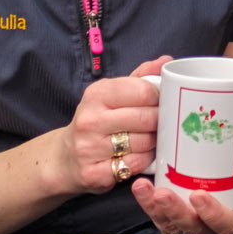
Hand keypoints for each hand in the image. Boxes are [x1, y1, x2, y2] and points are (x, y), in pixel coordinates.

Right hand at [57, 58, 168, 193]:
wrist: (66, 157)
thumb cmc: (97, 121)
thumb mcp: (112, 94)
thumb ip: (140, 77)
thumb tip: (166, 61)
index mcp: (96, 94)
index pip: (143, 91)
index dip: (160, 97)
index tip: (163, 101)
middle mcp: (90, 120)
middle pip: (146, 118)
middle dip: (161, 121)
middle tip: (165, 122)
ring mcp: (89, 148)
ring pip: (143, 143)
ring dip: (155, 141)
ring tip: (153, 138)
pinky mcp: (93, 173)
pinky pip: (135, 165)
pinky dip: (145, 161)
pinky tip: (142, 155)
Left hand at [131, 149, 232, 233]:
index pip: (224, 224)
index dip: (211, 213)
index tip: (198, 195)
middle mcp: (211, 229)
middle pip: (192, 227)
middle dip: (176, 212)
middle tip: (163, 194)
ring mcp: (189, 227)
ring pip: (170, 224)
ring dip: (154, 208)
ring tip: (143, 188)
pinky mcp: (172, 222)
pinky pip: (157, 217)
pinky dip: (146, 203)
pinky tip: (140, 186)